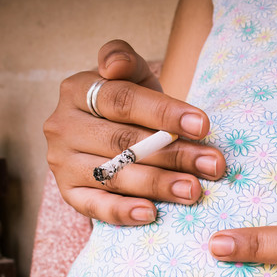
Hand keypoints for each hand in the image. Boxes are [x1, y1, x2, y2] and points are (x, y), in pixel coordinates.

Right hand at [44, 39, 225, 224]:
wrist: (112, 136)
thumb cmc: (133, 107)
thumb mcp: (134, 78)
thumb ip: (127, 62)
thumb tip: (114, 65)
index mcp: (77, 90)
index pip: (123, 101)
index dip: (165, 113)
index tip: (204, 125)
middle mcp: (63, 126)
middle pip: (124, 142)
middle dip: (174, 154)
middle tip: (213, 165)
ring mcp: (63, 163)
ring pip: (115, 175)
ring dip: (159, 185)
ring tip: (194, 190)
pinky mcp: (70, 194)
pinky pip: (96, 207)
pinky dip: (123, 212)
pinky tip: (151, 214)